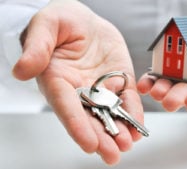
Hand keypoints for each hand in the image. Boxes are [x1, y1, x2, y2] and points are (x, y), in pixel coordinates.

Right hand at [13, 0, 142, 164]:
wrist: (84, 20)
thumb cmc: (62, 21)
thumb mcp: (46, 26)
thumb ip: (37, 47)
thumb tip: (22, 70)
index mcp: (58, 80)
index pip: (67, 106)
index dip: (77, 125)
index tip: (88, 143)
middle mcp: (80, 90)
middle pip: (90, 117)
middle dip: (101, 137)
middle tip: (112, 154)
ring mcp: (101, 87)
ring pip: (109, 113)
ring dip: (119, 130)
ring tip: (128, 145)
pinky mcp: (119, 81)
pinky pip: (127, 99)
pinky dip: (133, 113)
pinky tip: (138, 128)